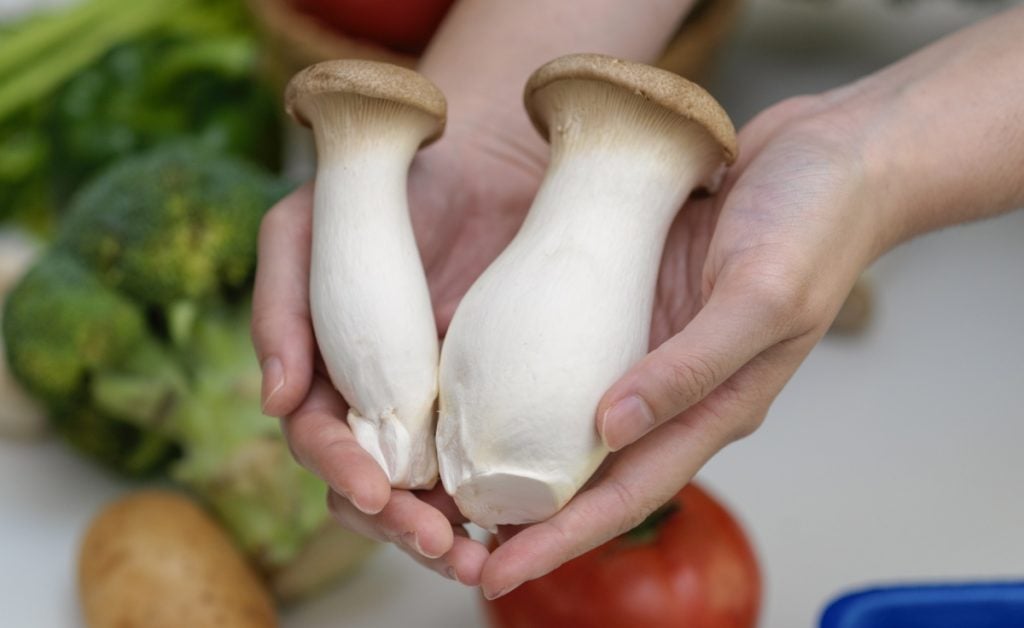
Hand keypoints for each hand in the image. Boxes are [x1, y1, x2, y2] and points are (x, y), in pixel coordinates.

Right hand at [251, 135, 541, 584]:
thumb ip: (279, 304)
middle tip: (443, 547)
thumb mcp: (307, 227)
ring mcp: (439, 408)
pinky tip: (524, 528)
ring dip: (446, 534)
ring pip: (432, 492)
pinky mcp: (496, 402)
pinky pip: (494, 464)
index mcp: (329, 373)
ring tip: (480, 557)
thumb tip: (273, 399)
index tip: (378, 492)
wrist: (482, 159)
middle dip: (400, 525)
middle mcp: (381, 402)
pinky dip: (501, 503)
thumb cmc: (383, 188)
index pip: (323, 442)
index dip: (343, 472)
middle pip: (375, 488)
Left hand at [479, 95, 892, 596]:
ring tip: (453, 468)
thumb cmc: (816, 223)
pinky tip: (482, 377)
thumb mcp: (759, 296)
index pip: (628, 493)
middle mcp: (674, 388)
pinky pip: (570, 348)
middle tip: (452, 534)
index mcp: (714, 408)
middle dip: (526, 509)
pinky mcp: (631, 301)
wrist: (834, 154)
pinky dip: (527, 372)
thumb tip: (611, 429)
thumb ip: (692, 367)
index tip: (500, 572)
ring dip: (517, 446)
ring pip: (572, 414)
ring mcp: (649, 345)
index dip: (563, 538)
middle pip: (589, 468)